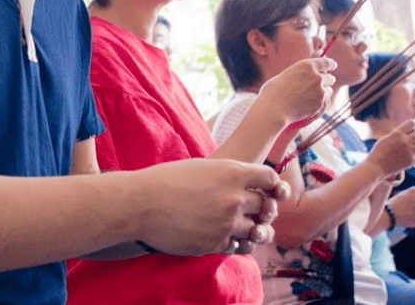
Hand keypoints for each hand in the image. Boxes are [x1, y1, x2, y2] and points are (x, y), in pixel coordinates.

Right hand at [130, 159, 289, 255]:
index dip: (273, 186)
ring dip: (253, 230)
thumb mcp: (204, 167)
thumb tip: (245, 182)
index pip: (271, 179)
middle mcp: (235, 198)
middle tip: (256, 212)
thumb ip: (228, 174)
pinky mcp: (215, 244)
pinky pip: (238, 247)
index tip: (269, 192)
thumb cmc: (168, 180)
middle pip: (267, 207)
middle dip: (263, 210)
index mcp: (233, 172)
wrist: (141, 203)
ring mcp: (226, 223)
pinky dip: (236, 244)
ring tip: (247, 229)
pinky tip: (225, 238)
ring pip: (256, 231)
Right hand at [257, 58, 336, 126]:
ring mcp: (320, 91)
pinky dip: (320, 103)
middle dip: (327, 80)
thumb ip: (300, 74)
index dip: (331, 64)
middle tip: (324, 83)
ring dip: (324, 92)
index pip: (325, 62)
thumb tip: (307, 78)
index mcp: (307, 65)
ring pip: (328, 91)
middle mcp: (316, 76)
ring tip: (314, 96)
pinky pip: (325, 102)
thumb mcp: (287, 75)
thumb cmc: (273, 91)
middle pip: (329, 78)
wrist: (273, 109)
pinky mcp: (320, 104)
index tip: (333, 66)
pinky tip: (312, 105)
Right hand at [367, 120, 414, 175]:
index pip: (412, 123)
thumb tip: (408, 131)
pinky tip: (410, 156)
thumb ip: (397, 134)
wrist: (376, 167)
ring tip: (414, 147)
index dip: (413, 124)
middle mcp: (405, 141)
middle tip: (414, 138)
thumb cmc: (379, 151)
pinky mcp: (411, 161)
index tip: (412, 127)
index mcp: (397, 133)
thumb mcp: (386, 138)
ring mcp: (409, 152)